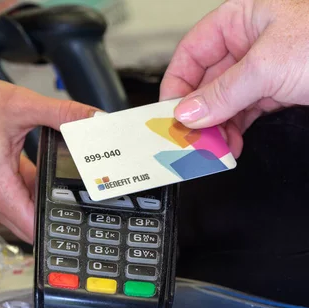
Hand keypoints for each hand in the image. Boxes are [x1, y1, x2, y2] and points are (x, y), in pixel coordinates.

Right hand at [0, 72, 96, 242]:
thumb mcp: (20, 104)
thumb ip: (63, 114)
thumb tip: (96, 120)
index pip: (37, 228)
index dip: (64, 226)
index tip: (87, 215)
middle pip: (34, 224)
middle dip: (61, 212)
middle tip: (90, 196)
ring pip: (26, 212)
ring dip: (47, 200)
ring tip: (71, 181)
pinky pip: (17, 199)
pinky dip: (34, 189)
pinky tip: (47, 170)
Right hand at [160, 0, 308, 157]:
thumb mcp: (268, 66)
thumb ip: (223, 92)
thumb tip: (188, 112)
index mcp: (242, 18)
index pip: (193, 51)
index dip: (177, 83)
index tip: (169, 113)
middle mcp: (250, 40)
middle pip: (207, 80)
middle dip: (197, 111)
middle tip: (187, 137)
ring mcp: (266, 66)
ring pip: (226, 99)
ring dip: (216, 126)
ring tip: (210, 147)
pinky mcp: (281, 88)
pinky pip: (246, 111)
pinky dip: (236, 130)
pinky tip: (229, 145)